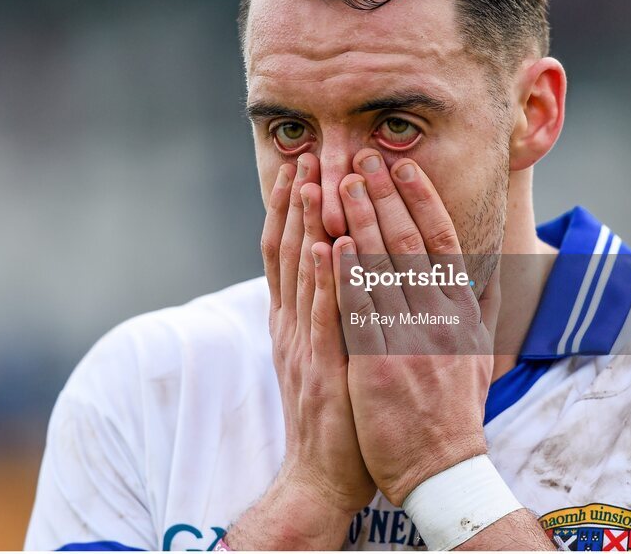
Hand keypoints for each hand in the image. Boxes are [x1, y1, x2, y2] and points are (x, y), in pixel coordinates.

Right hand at [227, 153, 374, 548]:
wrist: (324, 474)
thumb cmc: (337, 413)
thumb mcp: (327, 356)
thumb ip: (331, 315)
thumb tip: (341, 274)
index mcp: (295, 321)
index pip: (289, 253)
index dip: (291, 210)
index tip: (300, 168)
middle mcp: (294, 326)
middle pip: (290, 253)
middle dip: (296, 203)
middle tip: (303, 155)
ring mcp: (305, 345)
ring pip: (303, 274)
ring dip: (306, 224)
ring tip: (311, 180)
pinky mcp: (323, 369)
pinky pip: (325, 316)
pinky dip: (323, 279)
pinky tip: (326, 246)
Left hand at [333, 150, 500, 505]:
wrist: (442, 469)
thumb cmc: (457, 412)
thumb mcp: (480, 354)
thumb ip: (482, 307)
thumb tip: (491, 265)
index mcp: (462, 312)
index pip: (443, 242)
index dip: (421, 200)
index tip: (404, 167)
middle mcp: (439, 319)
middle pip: (409, 244)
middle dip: (385, 196)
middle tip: (364, 159)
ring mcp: (410, 340)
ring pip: (381, 268)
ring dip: (359, 221)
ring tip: (340, 184)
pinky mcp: (379, 365)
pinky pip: (359, 310)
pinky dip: (344, 274)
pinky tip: (328, 243)